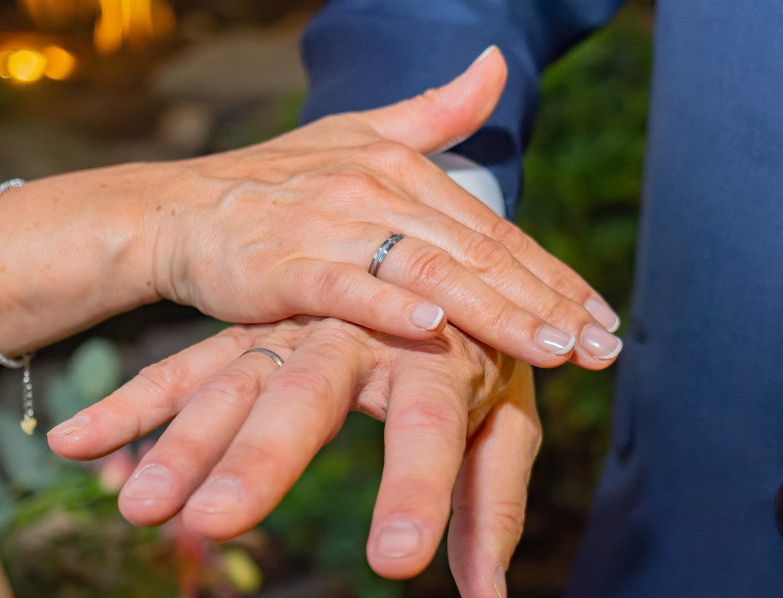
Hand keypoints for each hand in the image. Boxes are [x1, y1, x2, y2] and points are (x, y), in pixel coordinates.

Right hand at [49, 318, 541, 597]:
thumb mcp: (505, 424)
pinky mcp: (254, 334)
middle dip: (262, 456)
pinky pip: (188, 366)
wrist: (440, 270)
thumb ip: (491, 507)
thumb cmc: (484, 361)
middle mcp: (359, 336)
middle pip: (308, 392)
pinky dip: (136, 403)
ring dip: (183, 441)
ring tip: (139, 507)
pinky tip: (76, 442)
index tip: (394, 563)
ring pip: (234, 381)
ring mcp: (299, 331)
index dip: (415, 491)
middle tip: (219, 522)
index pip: (430, 428)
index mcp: (440, 355)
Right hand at [130, 47, 621, 368]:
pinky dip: (391, 309)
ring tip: (550, 349)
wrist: (180, 209)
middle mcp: (377, 191)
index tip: (601, 317)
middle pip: (479, 254)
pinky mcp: (287, 265)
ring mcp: (332, 226)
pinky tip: (435, 331)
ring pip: (431, 272)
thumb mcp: (356, 135)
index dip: (554, 275)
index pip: (495, 230)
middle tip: (601, 348)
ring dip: (494, 313)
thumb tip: (494, 64)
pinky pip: (349, 288)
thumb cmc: (274, 184)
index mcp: (402, 168)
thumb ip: (433, 113)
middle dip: (547, 304)